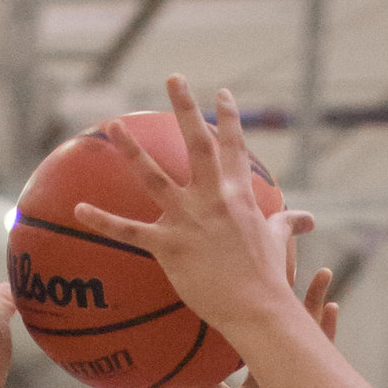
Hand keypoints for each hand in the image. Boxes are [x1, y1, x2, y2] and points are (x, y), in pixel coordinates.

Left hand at [74, 79, 299, 351]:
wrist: (259, 309)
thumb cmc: (270, 278)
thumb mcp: (278, 242)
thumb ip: (287, 224)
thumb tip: (308, 220)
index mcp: (239, 195)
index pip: (234, 147)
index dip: (229, 117)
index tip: (221, 92)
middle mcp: (213, 198)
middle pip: (197, 144)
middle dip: (185, 107)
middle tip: (174, 78)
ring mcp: (189, 220)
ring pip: (153, 177)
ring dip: (131, 150)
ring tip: (114, 125)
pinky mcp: (169, 246)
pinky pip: (128, 232)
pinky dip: (102, 221)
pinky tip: (78, 208)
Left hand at [207, 261, 336, 387]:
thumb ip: (210, 385)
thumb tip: (185, 359)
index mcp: (260, 367)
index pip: (259, 323)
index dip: (260, 296)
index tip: (259, 265)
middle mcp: (280, 366)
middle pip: (285, 317)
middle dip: (292, 285)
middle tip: (295, 249)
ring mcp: (298, 377)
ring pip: (307, 332)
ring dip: (314, 303)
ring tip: (323, 273)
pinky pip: (321, 359)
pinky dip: (326, 337)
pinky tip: (332, 313)